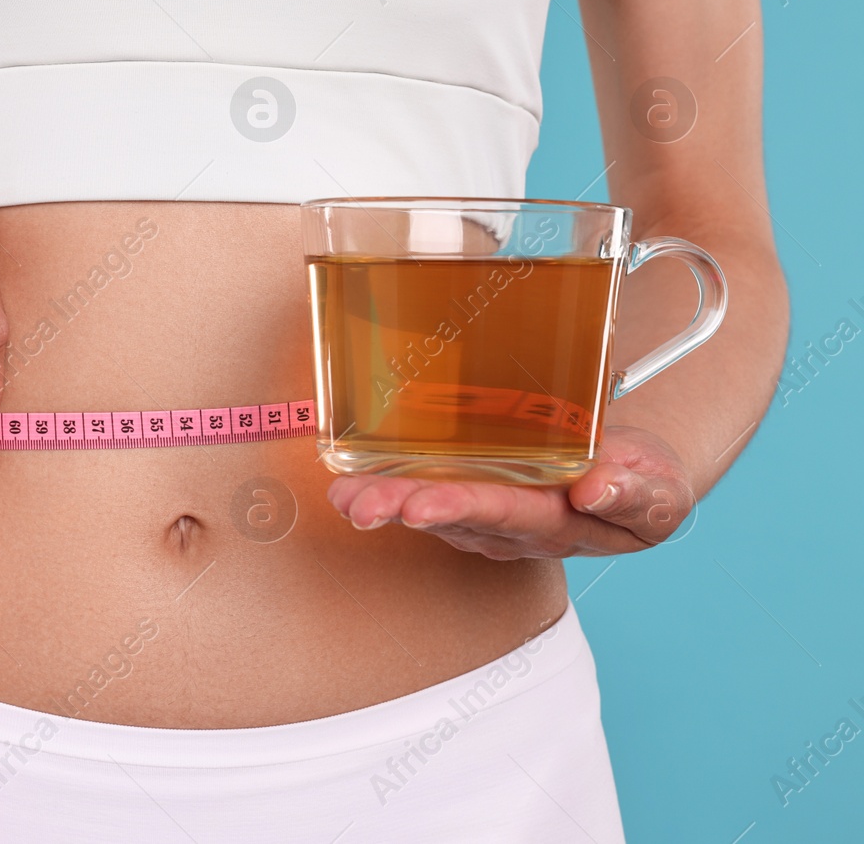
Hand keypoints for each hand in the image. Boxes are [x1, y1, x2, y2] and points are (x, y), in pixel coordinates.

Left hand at [326, 426, 694, 559]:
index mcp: (557, 522)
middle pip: (451, 515)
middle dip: (402, 509)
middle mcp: (510, 525)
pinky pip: (422, 490)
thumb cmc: (643, 484)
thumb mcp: (660, 491)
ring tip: (342, 494)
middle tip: (359, 505)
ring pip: (427, 506)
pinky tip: (349, 477)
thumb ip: (636, 495)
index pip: (505, 513)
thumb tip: (595, 490)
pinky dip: (384, 483)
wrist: (632, 481)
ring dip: (383, 501)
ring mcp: (484, 513)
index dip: (461, 508)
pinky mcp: (469, 493)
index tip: (422, 506)